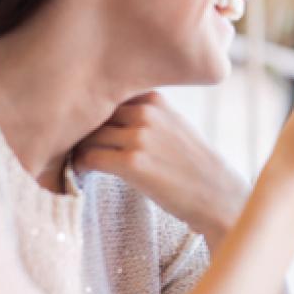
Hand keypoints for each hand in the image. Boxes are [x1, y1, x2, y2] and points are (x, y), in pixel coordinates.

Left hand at [74, 92, 246, 245]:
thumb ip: (146, 115)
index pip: (106, 95)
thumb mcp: (176, 127)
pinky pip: (88, 158)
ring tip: (78, 163)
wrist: (219, 198)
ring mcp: (139, 137)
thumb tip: (105, 117)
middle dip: (80, 131)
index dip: (92, 113)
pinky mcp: (132, 163)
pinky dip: (80, 168)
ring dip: (77, 150)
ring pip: (87, 135)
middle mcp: (147, 113)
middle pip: (93, 114)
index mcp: (156, 100)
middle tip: (74, 149)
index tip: (84, 128)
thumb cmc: (195, 168)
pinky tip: (84, 176)